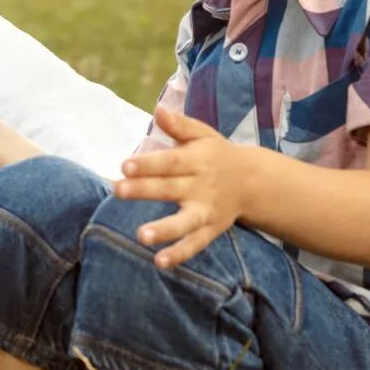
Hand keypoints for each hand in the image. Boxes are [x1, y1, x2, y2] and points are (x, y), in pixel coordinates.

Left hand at [114, 109, 247, 268]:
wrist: (253, 181)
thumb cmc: (217, 154)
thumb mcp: (202, 135)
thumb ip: (180, 125)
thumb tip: (159, 109)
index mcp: (197, 160)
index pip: (169, 162)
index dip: (147, 164)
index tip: (124, 166)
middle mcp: (201, 186)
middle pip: (170, 189)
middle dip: (144, 190)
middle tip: (117, 190)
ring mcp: (206, 210)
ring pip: (185, 222)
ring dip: (164, 229)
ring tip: (141, 236)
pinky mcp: (210, 230)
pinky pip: (195, 244)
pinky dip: (179, 254)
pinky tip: (159, 261)